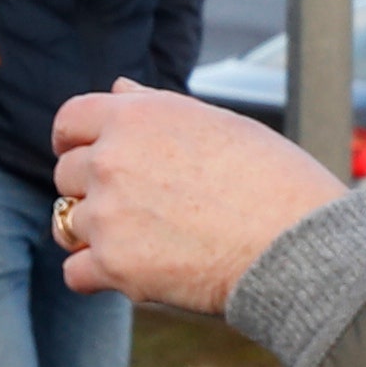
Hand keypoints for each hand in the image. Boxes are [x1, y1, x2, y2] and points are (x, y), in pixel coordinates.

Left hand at [47, 84, 341, 312]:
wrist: (299, 245)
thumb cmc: (274, 180)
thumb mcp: (218, 123)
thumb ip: (156, 108)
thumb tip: (117, 89)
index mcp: (135, 117)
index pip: (70, 120)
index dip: (75, 141)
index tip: (87, 156)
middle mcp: (112, 160)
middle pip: (66, 175)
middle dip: (93, 189)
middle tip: (139, 208)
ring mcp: (108, 214)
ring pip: (67, 223)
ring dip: (95, 233)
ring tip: (142, 241)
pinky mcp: (114, 266)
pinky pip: (75, 272)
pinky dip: (98, 277)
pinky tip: (134, 274)